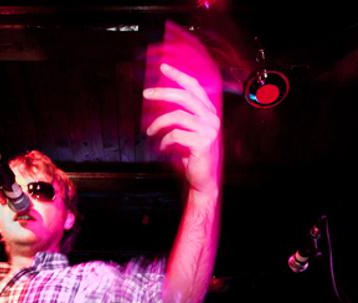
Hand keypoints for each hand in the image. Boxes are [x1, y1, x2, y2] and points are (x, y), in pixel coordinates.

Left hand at [144, 63, 221, 195]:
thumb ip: (182, 115)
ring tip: (149, 132)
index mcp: (209, 112)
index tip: (163, 68)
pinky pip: (175, 135)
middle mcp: (212, 118)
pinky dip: (164, 141)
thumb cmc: (193, 155)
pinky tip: (163, 148)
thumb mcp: (189, 131)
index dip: (179, 76)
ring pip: (177, 116)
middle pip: (184, 97)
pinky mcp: (202, 143)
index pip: (195, 87)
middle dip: (162, 93)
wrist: (203, 180)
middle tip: (146, 94)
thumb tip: (162, 98)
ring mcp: (209, 130)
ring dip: (158, 123)